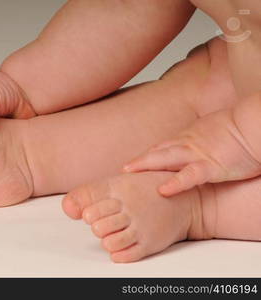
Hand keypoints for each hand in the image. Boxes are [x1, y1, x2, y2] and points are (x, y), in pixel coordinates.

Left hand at [123, 109, 260, 196]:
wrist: (255, 124)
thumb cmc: (241, 127)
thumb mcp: (214, 128)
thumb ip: (201, 136)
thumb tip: (197, 141)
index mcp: (190, 136)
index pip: (164, 146)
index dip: (148, 154)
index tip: (135, 162)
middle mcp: (189, 144)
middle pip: (158, 151)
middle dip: (140, 160)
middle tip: (123, 168)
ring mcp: (198, 154)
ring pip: (166, 159)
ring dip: (145, 165)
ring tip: (128, 172)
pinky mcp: (212, 166)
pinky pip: (190, 176)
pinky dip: (175, 183)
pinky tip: (162, 190)